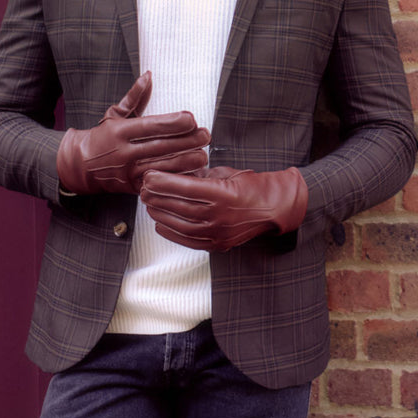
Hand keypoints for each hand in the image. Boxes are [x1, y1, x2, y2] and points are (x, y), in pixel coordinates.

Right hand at [56, 72, 210, 195]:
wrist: (79, 166)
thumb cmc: (101, 137)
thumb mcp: (114, 114)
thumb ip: (134, 97)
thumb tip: (148, 75)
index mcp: (120, 131)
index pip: (150, 126)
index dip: (172, 123)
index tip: (191, 118)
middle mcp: (124, 152)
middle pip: (160, 147)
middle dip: (186, 142)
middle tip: (206, 135)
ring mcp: (128, 172)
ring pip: (161, 168)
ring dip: (185, 162)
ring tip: (203, 155)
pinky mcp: (132, 188)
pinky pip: (157, 184)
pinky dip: (174, 180)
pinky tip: (190, 174)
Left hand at [140, 165, 307, 251]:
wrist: (275, 207)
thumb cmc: (251, 185)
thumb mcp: (225, 172)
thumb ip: (199, 175)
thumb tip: (172, 173)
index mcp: (223, 193)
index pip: (185, 187)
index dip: (163, 182)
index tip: (148, 176)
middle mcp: (220, 215)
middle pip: (179, 206)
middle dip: (157, 197)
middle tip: (143, 189)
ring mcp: (219, 232)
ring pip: (180, 225)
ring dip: (161, 214)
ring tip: (148, 204)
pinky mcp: (219, 244)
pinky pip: (189, 240)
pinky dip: (171, 233)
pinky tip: (160, 223)